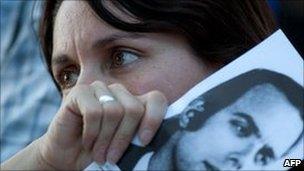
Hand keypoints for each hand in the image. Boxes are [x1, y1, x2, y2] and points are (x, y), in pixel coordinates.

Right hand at [38, 81, 166, 169]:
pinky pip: (93, 112)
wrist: (68, 156)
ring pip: (114, 111)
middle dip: (124, 138)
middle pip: (134, 108)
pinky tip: (87, 142)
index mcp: (134, 102)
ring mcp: (100, 89)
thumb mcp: (125, 145)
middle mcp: (119, 92)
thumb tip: (157, 139)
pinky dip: (92, 133)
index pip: (156, 100)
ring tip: (100, 155)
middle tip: (112, 158)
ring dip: (105, 139)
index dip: (154, 120)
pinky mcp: (80, 92)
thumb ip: (140, 136)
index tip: (143, 142)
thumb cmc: (100, 151)